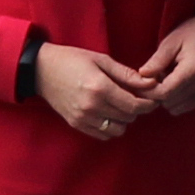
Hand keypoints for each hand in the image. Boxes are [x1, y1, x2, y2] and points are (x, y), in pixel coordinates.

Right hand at [33, 41, 155, 141]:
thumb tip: (151, 84)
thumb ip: (127, 74)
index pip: (133, 105)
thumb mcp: (101, 60)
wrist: (41, 70)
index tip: (153, 99)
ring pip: (117, 130)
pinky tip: (108, 113)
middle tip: (137, 98)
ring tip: (120, 106)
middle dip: (137, 109)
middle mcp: (92, 106)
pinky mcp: (76, 124)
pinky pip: (103, 135)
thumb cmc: (72, 60)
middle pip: (128, 118)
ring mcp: (83, 118)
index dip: (148, 104)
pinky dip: (110, 127)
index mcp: (100, 88)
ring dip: (124, 120)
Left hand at [138, 12, 194, 118]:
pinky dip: (176, 100)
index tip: (141, 82)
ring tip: (165, 79)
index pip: (166, 92)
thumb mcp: (171, 41)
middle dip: (156, 94)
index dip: (149, 91)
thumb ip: (157, 60)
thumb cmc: (192, 33)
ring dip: (166, 98)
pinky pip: (186, 107)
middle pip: (170, 102)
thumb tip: (142, 76)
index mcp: (194, 68)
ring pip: (177, 108)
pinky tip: (175, 84)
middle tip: (153, 77)